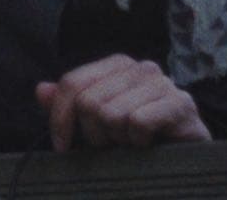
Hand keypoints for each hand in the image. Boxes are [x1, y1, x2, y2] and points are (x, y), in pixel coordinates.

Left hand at [34, 54, 212, 151]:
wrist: (185, 160)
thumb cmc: (139, 141)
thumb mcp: (97, 126)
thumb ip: (69, 107)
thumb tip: (41, 90)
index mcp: (116, 66)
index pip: (72, 83)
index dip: (60, 118)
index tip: (62, 147)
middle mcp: (139, 67)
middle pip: (89, 102)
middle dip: (94, 135)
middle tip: (111, 146)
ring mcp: (162, 82)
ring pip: (111, 114)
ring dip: (118, 141)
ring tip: (131, 145)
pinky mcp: (181, 104)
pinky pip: (138, 122)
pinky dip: (138, 142)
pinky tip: (149, 145)